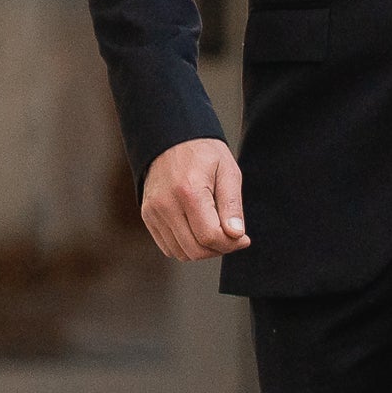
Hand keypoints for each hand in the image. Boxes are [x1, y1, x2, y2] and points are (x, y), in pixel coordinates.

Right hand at [140, 138, 247, 259]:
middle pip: (195, 250)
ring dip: (203, 251)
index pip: (210, 236)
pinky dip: (186, 247)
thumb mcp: (228, 172)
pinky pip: (168, 247)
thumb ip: (232, 205)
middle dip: (219, 249)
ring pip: (181, 253)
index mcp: (189, 191)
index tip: (243, 238)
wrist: (171, 139)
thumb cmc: (204, 154)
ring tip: (215, 233)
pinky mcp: (148, 216)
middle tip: (232, 238)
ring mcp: (153, 212)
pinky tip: (198, 232)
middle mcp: (166, 204)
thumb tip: (236, 235)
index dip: (232, 244)